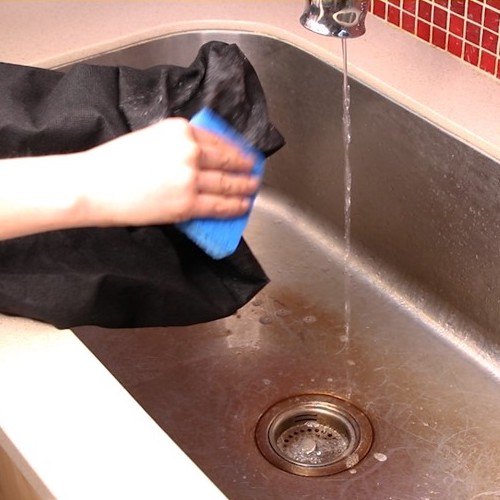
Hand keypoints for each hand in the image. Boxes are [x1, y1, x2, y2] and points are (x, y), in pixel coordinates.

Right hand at [83, 117, 259, 226]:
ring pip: (228, 183)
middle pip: (227, 161)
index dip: (235, 149)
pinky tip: (243, 206)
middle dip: (245, 168)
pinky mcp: (188, 203)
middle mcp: (191, 150)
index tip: (244, 154)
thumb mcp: (149, 138)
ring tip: (252, 189)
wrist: (93, 185)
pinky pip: (219, 205)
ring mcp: (191, 177)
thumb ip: (177, 143)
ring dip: (244, 187)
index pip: (218, 140)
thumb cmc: (112, 162)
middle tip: (254, 171)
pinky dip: (235, 206)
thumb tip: (199, 156)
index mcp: (180, 129)